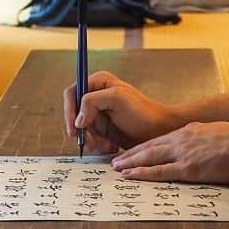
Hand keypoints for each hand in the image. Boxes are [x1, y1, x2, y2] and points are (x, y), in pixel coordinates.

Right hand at [64, 71, 179, 153]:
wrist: (158, 131)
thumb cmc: (143, 112)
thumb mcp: (117, 99)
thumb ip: (93, 100)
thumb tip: (78, 118)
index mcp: (99, 82)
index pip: (72, 93)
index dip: (70, 110)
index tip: (75, 127)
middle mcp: (96, 96)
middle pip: (74, 114)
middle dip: (82, 130)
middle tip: (90, 142)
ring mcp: (99, 113)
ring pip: (81, 129)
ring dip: (91, 140)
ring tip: (105, 145)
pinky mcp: (102, 128)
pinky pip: (90, 138)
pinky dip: (97, 145)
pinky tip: (109, 146)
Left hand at [111, 121, 228, 183]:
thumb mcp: (218, 132)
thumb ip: (205, 138)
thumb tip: (203, 145)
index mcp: (191, 130)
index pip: (161, 139)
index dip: (145, 146)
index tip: (134, 150)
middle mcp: (183, 139)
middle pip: (150, 146)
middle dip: (132, 153)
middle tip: (116, 159)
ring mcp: (184, 153)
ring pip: (150, 157)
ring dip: (131, 162)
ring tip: (117, 167)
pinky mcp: (188, 168)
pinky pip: (159, 172)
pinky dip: (142, 174)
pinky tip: (130, 175)